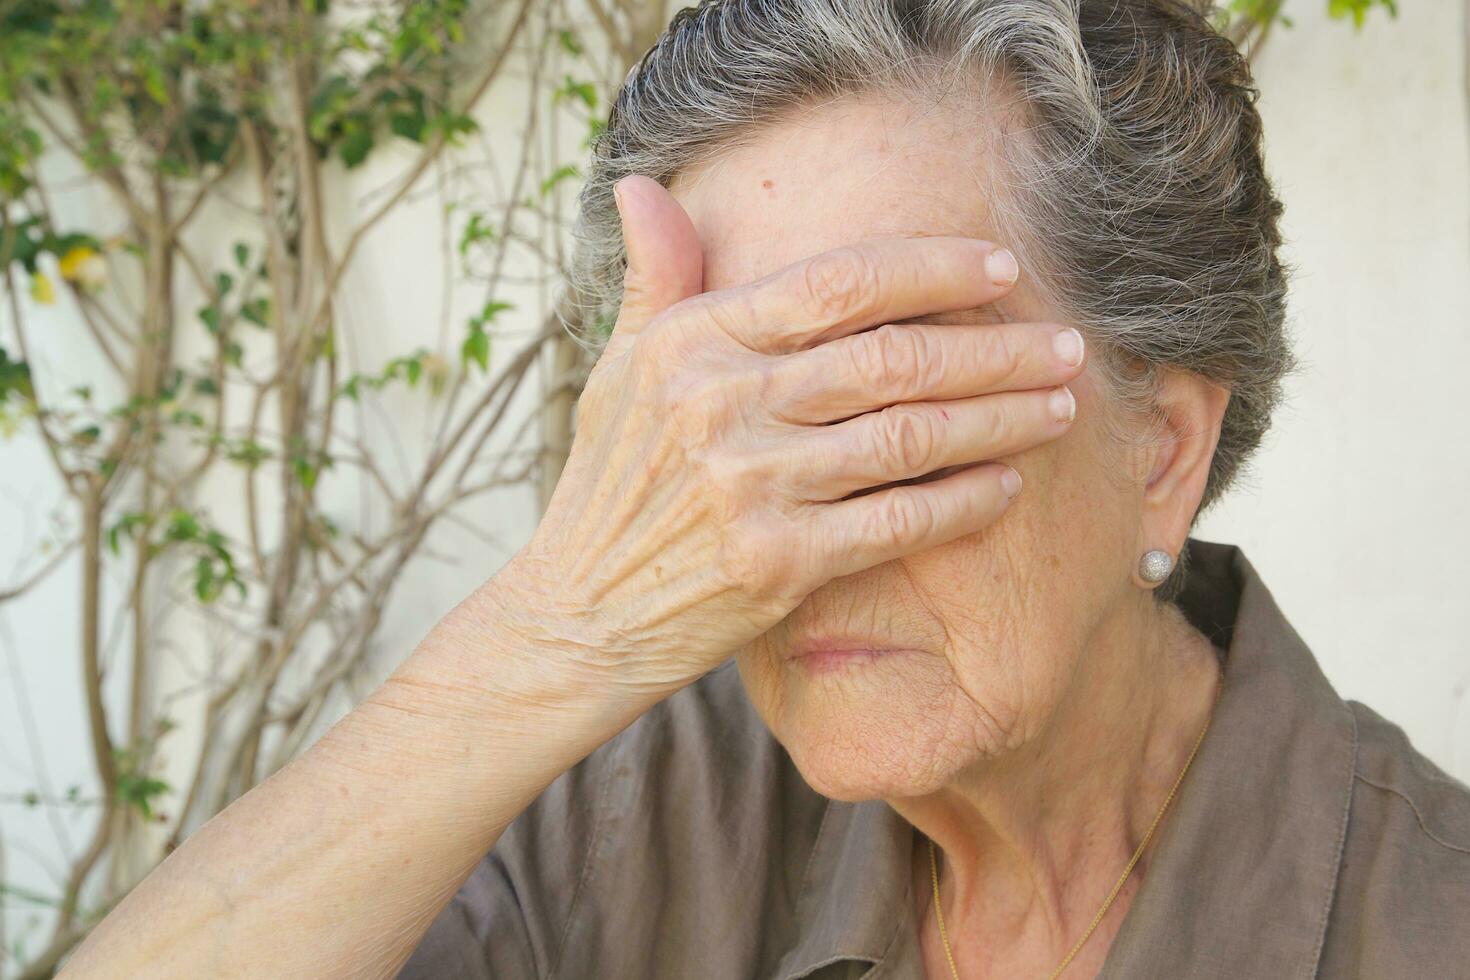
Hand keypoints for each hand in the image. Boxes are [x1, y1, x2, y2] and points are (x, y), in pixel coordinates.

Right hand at [494, 174, 1085, 691]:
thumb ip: (655, 279)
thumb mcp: (621, 371)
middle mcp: (724, 406)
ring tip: (1061, 406)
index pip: (838, 284)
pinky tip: (1007, 485)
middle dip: (997, 348)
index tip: (1001, 269)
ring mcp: (752, 487)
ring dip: (1002, 419)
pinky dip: (963, 502)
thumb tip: (642, 186)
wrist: (582, 614)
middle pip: (894, 358)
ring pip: (911, 436)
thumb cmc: (611, 486)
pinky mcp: (778, 563)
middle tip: (1066, 344)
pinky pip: (899, 521)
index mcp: (694, 344)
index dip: (933, 269)